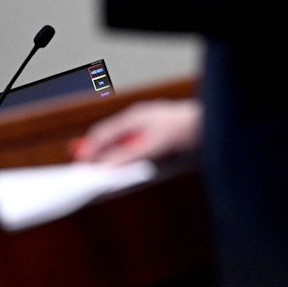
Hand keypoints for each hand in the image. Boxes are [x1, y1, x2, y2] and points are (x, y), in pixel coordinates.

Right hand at [71, 98, 202, 164]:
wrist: (206, 124)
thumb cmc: (182, 130)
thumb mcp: (151, 146)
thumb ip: (126, 156)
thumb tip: (105, 166)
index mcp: (133, 117)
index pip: (102, 134)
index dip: (89, 150)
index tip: (82, 165)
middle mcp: (138, 118)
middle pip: (109, 136)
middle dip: (98, 152)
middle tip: (88, 169)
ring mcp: (147, 123)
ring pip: (121, 140)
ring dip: (113, 153)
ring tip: (105, 169)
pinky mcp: (156, 131)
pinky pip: (133, 142)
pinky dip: (126, 153)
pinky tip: (127, 163)